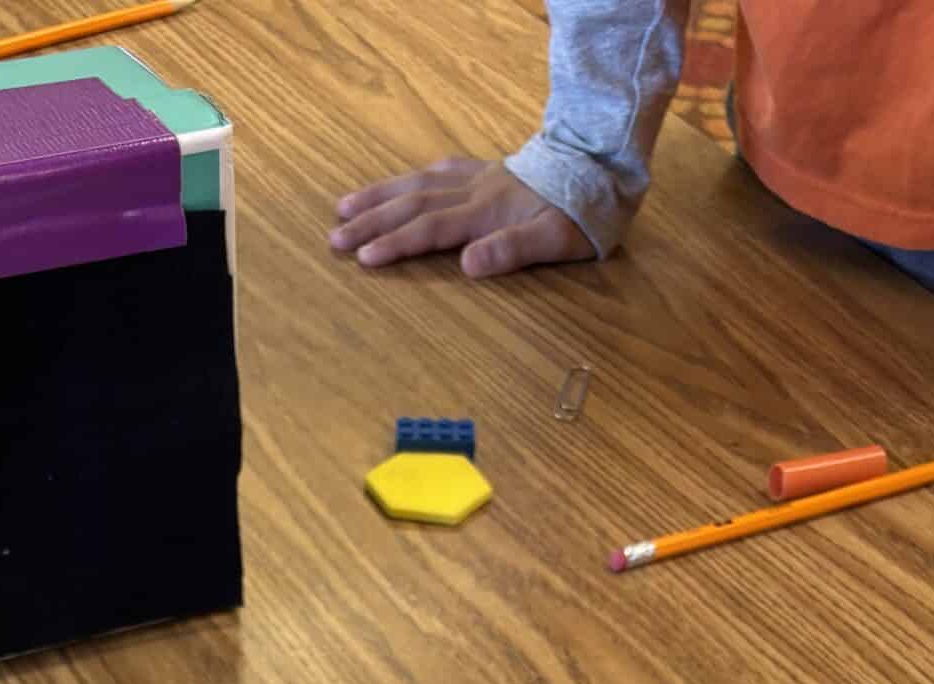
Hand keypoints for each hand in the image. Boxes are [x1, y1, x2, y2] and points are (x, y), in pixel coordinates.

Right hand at [330, 159, 591, 278]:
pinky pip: (439, 171)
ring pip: (419, 183)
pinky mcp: (486, 172)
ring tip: (345, 207)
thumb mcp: (554, 241)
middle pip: (413, 205)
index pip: (430, 229)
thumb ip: (510, 251)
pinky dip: (413, 179)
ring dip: (380, 196)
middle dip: (371, 221)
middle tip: (334, 237)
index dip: (395, 243)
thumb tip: (467, 264)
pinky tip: (399, 185)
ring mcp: (477, 178)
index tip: (363, 258)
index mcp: (485, 213)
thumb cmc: (578, 215)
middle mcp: (473, 192)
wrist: (599, 168)